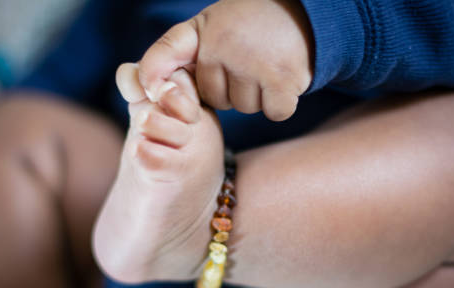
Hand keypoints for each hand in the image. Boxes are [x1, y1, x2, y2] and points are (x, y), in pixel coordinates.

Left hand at [127, 0, 313, 120]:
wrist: (306, 9)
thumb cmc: (250, 24)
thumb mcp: (208, 26)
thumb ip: (173, 51)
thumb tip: (147, 87)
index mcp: (205, 32)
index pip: (168, 60)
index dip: (159, 78)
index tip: (154, 92)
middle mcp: (226, 48)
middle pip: (217, 98)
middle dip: (231, 88)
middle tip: (247, 63)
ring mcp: (255, 65)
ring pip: (245, 108)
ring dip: (257, 96)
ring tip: (266, 67)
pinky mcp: (282, 81)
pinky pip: (274, 112)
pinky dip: (280, 103)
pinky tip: (282, 80)